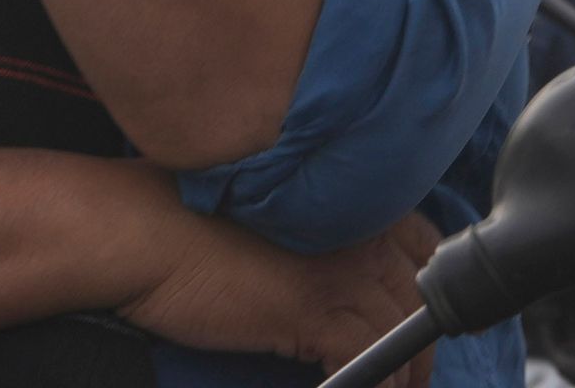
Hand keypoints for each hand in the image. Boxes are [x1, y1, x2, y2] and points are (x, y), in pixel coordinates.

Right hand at [120, 210, 439, 380]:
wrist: (148, 231)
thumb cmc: (191, 227)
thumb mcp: (275, 226)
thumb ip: (320, 243)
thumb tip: (337, 292)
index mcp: (350, 204)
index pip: (424, 245)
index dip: (426, 292)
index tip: (420, 327)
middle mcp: (358, 231)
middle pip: (419, 297)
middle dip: (420, 347)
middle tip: (409, 382)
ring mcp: (342, 271)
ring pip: (400, 336)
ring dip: (399, 377)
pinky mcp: (316, 310)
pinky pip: (370, 362)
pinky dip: (369, 386)